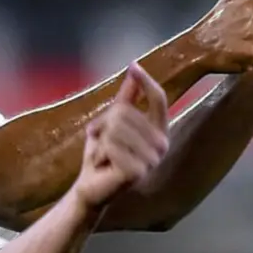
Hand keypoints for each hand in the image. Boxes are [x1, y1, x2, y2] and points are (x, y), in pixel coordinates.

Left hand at [73, 62, 169, 209]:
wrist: (91, 187)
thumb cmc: (103, 154)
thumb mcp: (112, 123)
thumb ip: (126, 99)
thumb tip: (134, 68)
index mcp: (159, 132)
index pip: (159, 100)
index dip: (147, 82)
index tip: (134, 66)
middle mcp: (161, 145)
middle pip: (126, 112)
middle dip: (104, 122)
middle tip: (99, 138)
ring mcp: (152, 160)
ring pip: (116, 127)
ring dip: (100, 139)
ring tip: (102, 153)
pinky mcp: (138, 171)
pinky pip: (110, 144)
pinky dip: (98, 151)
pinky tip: (102, 164)